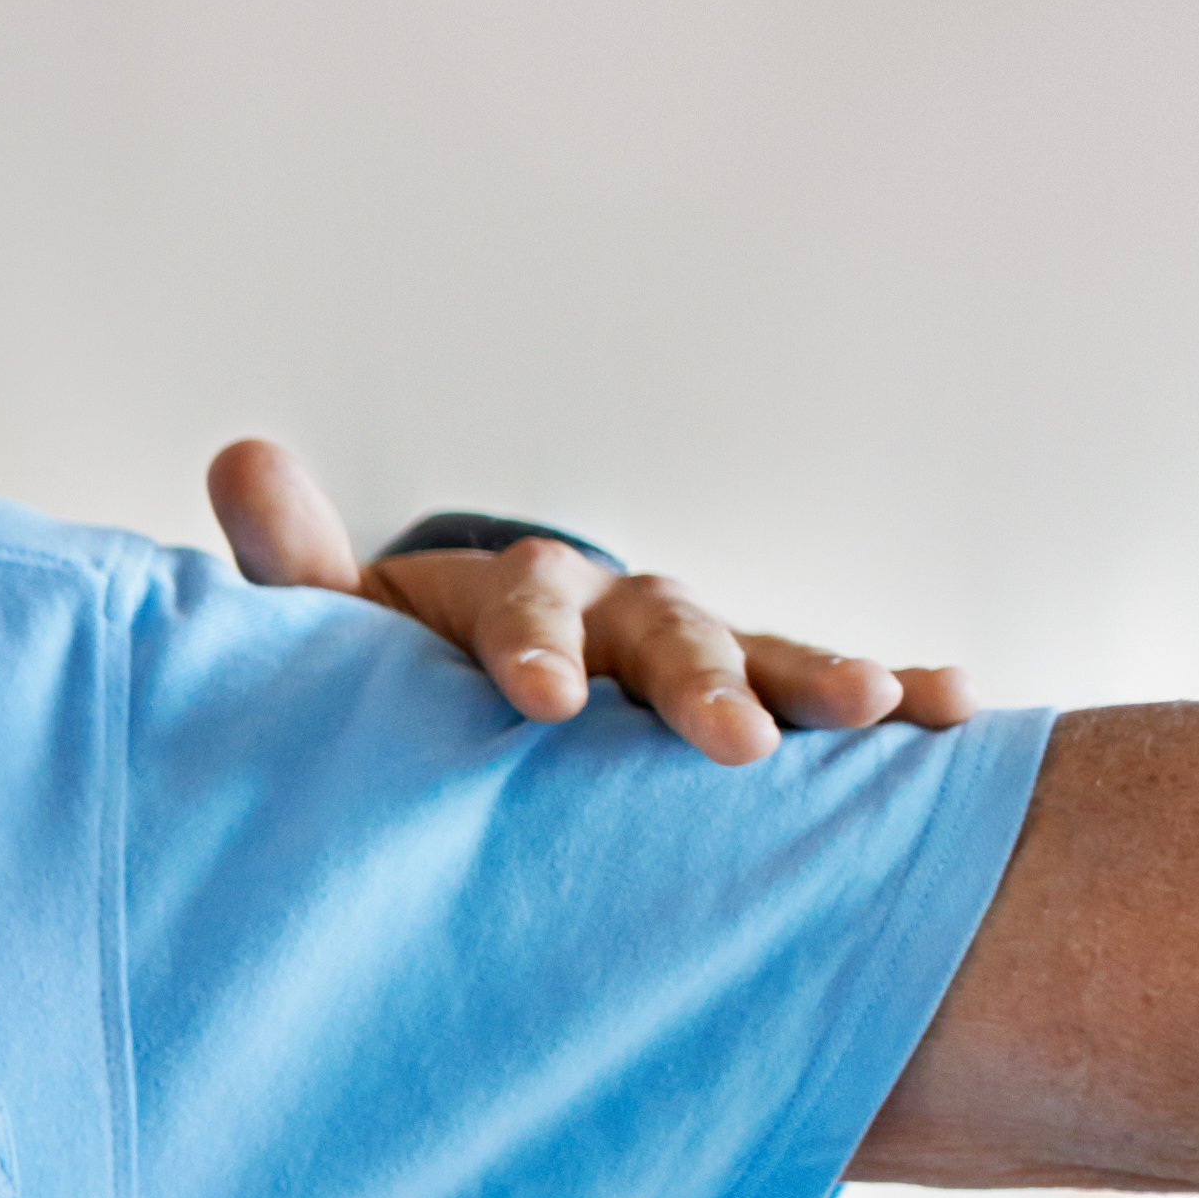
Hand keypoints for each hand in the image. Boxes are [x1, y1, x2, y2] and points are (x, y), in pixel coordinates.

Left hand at [206, 441, 963, 761]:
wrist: (453, 695)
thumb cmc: (385, 672)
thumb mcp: (334, 630)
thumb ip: (290, 567)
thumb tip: (241, 455)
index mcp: (511, 593)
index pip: (526, 612)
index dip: (537, 652)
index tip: (546, 705)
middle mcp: (614, 610)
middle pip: (663, 633)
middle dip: (700, 684)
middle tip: (735, 742)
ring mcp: (690, 653)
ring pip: (759, 655)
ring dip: (818, 674)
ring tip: (880, 707)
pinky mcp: (748, 698)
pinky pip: (825, 691)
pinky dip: (893, 693)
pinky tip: (957, 709)